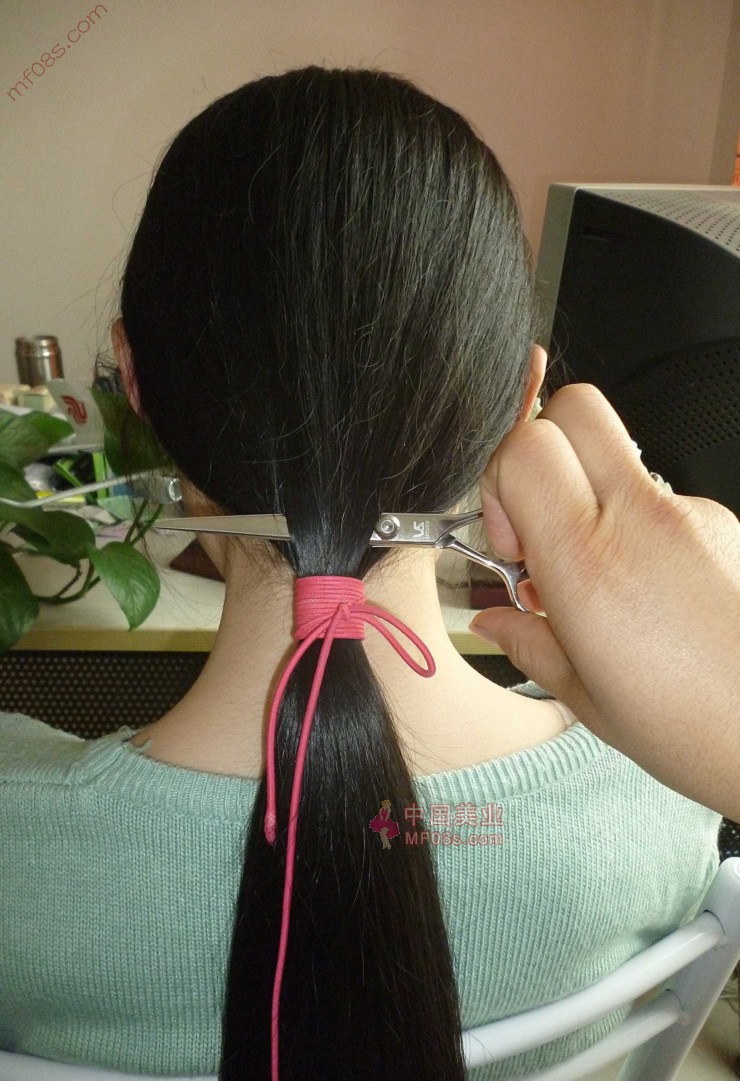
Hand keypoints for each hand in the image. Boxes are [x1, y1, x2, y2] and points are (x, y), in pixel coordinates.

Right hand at [470, 383, 739, 819]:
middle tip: (538, 524)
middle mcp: (644, 521)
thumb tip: (492, 619)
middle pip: (576, 410)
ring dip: (589, 498)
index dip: (498, 480)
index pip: (527, 448)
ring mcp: (692, 514)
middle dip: (540, 449)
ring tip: (598, 580)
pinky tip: (645, 593)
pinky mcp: (724, 523)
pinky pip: (659, 496)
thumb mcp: (584, 697)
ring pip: (618, 458)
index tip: (507, 540)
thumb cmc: (697, 730)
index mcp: (591, 565)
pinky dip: (635, 527)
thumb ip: (526, 641)